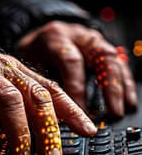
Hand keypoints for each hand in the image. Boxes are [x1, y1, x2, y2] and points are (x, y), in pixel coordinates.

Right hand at [0, 52, 96, 154]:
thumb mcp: (5, 93)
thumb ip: (24, 110)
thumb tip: (48, 137)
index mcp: (20, 72)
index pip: (52, 91)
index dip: (72, 111)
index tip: (89, 132)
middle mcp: (6, 70)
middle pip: (36, 97)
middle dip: (48, 129)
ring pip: (10, 102)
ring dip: (20, 135)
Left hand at [17, 21, 137, 116]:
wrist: (39, 38)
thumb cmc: (33, 55)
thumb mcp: (27, 67)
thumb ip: (39, 86)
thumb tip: (48, 117)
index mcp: (55, 38)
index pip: (71, 62)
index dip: (76, 88)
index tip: (80, 113)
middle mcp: (78, 36)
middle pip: (101, 57)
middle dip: (109, 87)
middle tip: (112, 112)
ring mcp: (93, 41)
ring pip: (113, 60)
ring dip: (120, 87)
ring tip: (121, 109)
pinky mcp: (102, 49)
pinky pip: (119, 65)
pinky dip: (125, 84)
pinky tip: (128, 100)